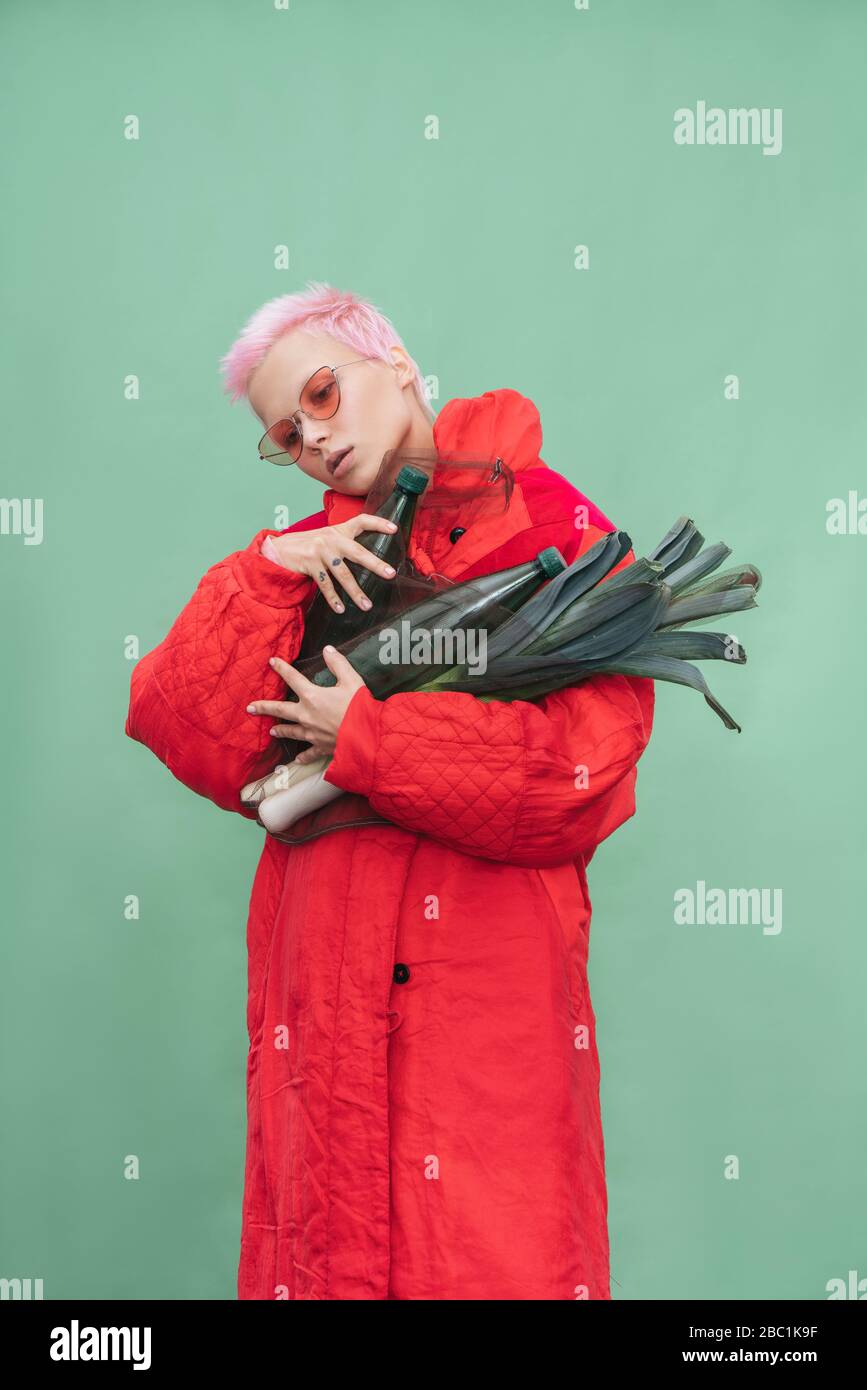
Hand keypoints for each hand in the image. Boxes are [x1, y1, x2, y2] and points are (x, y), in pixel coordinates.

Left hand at [246, 647, 365, 762]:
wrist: (366, 736)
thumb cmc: (359, 707)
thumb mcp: (351, 680)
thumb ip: (338, 663)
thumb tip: (327, 649)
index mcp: (312, 696)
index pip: (293, 678)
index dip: (281, 668)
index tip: (271, 662)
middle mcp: (307, 715)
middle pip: (280, 710)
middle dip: (264, 707)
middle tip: (250, 708)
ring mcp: (312, 733)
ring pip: (291, 731)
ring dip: (281, 731)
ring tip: (271, 731)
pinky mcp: (321, 747)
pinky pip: (309, 752)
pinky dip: (303, 756)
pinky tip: (297, 759)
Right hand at [269, 515, 398, 613]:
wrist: (278, 550)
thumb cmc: (306, 546)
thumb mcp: (326, 537)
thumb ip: (343, 542)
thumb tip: (366, 557)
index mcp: (338, 530)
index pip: (361, 521)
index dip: (378, 523)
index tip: (394, 529)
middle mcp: (331, 538)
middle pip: (358, 552)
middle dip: (375, 564)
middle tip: (390, 574)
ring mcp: (320, 551)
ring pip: (343, 574)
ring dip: (355, 592)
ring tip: (366, 605)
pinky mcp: (310, 564)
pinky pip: (325, 585)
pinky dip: (333, 598)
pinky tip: (340, 608)